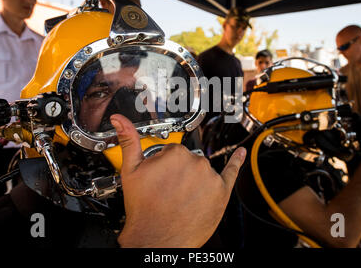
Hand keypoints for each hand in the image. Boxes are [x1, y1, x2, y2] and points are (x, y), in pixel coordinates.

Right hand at [110, 114, 245, 247]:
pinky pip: (231, 172)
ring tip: (181, 196)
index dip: (164, 165)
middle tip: (169, 189)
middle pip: (189, 159)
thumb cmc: (144, 208)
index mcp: (175, 153)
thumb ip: (129, 141)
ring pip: (203, 170)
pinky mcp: (221, 191)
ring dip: (195, 179)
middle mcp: (195, 162)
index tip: (161, 177)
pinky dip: (236, 162)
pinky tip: (240, 155)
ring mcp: (210, 177)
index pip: (173, 151)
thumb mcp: (131, 171)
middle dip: (179, 172)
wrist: (157, 238)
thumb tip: (120, 121)